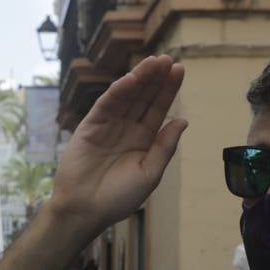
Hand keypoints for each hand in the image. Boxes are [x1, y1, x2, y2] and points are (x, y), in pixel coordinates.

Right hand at [47, 54, 187, 232]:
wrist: (86, 210)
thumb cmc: (118, 198)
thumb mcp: (150, 173)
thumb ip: (165, 146)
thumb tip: (183, 120)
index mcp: (144, 140)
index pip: (158, 109)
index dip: (168, 90)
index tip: (179, 70)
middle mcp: (127, 129)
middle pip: (144, 98)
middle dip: (156, 79)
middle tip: (169, 59)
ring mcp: (108, 126)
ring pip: (126, 97)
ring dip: (139, 78)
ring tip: (154, 62)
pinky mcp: (90, 126)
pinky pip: (106, 105)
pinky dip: (117, 92)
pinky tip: (131, 79)